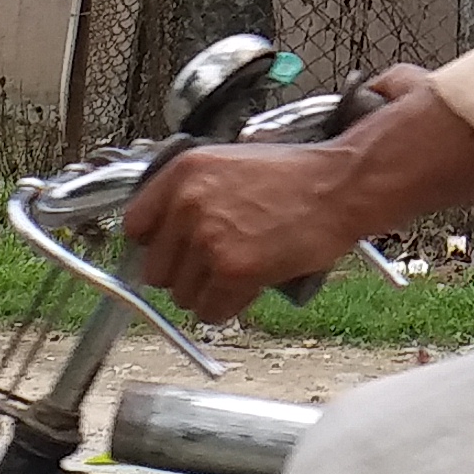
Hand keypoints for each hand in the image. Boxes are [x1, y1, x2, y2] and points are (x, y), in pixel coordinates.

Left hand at [123, 138, 366, 325]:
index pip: (134, 226)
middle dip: (184, 273)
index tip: (171, 252)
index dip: (155, 244)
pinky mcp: (234, 271)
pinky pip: (211, 311)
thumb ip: (191, 193)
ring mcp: (210, 239)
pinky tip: (251, 285)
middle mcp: (189, 204)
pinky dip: (229, 307)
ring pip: (183, 296)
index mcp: (184, 172)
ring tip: (241, 269)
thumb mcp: (231, 162)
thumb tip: (163, 234)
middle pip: (156, 269)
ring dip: (209, 292)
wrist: (339, 186)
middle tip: (217, 263)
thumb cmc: (295, 175)